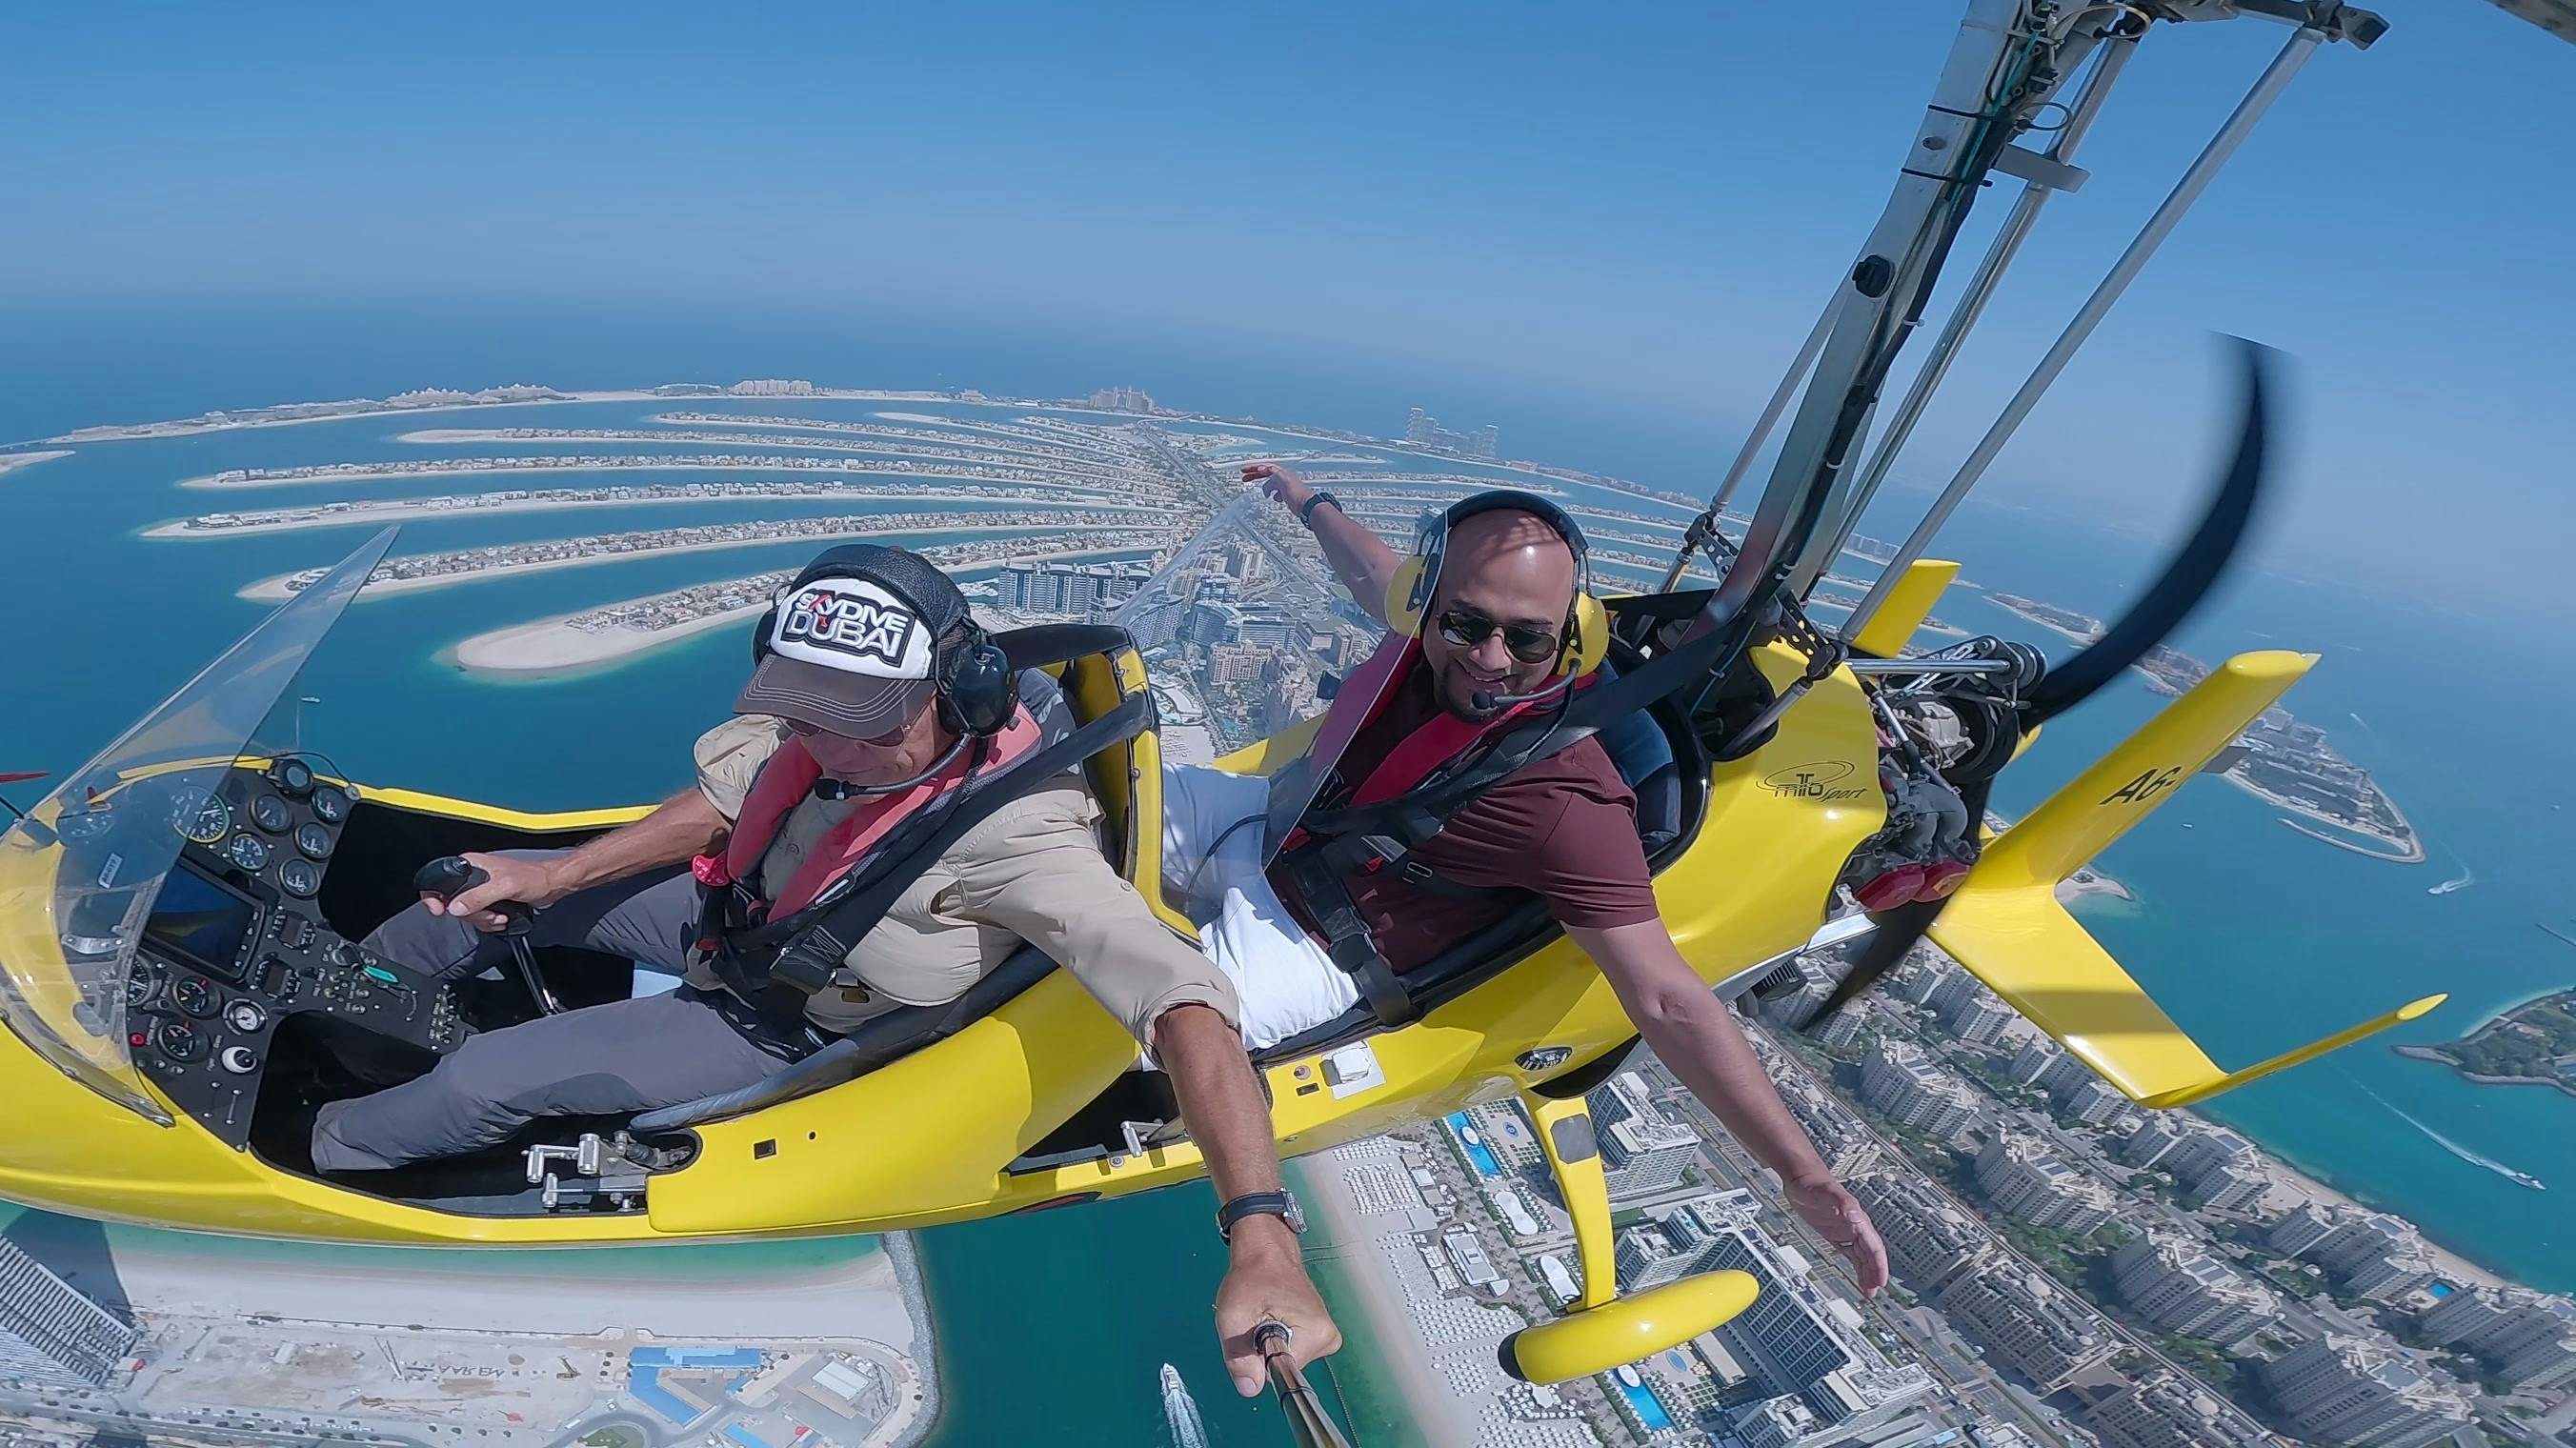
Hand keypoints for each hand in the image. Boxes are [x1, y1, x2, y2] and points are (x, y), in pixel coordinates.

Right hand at [427, 851, 561, 932]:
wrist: (551, 886)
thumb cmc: (534, 878)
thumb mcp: (506, 887)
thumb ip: (479, 896)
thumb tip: (455, 907)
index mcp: (471, 865)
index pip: (439, 880)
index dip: (435, 896)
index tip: (441, 910)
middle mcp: (472, 876)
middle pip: (453, 903)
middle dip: (473, 914)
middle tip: (491, 913)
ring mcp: (479, 890)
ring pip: (466, 913)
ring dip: (484, 920)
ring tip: (501, 916)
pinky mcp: (488, 900)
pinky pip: (478, 917)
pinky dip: (489, 922)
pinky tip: (502, 918)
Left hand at [1214, 1220, 1339, 1397]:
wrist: (1266, 1250)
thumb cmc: (1252, 1276)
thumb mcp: (1234, 1316)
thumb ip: (1239, 1356)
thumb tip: (1250, 1389)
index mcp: (1315, 1334)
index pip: (1280, 1374)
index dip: (1258, 1359)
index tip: (1254, 1331)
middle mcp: (1328, 1338)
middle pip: (1285, 1367)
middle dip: (1263, 1350)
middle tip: (1255, 1320)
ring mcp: (1325, 1335)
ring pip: (1287, 1359)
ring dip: (1268, 1344)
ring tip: (1263, 1315)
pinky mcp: (1319, 1332)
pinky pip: (1292, 1349)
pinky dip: (1277, 1337)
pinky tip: (1272, 1316)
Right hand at [1241, 461, 1312, 514]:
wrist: (1307, 506)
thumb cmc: (1297, 494)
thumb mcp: (1283, 480)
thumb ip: (1272, 473)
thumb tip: (1262, 469)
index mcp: (1282, 473)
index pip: (1265, 467)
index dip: (1254, 468)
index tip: (1244, 470)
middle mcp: (1284, 478)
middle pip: (1266, 473)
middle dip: (1255, 474)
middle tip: (1244, 477)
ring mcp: (1286, 486)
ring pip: (1271, 483)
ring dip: (1264, 485)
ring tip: (1260, 490)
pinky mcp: (1287, 495)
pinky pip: (1276, 492)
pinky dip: (1272, 494)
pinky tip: (1273, 497)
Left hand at [1787, 1174, 1888, 1295]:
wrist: (1801, 1177)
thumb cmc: (1814, 1183)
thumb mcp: (1826, 1193)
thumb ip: (1841, 1202)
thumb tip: (1854, 1214)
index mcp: (1858, 1220)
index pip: (1874, 1247)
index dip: (1879, 1265)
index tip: (1881, 1282)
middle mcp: (1855, 1227)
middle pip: (1871, 1255)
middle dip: (1875, 1274)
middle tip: (1874, 1292)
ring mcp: (1847, 1231)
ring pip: (1863, 1257)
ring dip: (1867, 1274)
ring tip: (1868, 1292)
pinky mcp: (1837, 1234)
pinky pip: (1851, 1254)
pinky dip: (1856, 1267)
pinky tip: (1858, 1277)